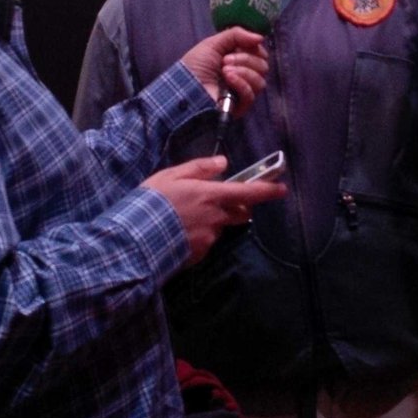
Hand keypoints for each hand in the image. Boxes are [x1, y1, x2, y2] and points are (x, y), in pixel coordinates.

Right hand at [142, 156, 285, 265]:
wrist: (135, 238)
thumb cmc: (151, 202)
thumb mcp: (171, 175)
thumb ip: (199, 168)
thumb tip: (223, 163)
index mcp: (211, 195)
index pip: (248, 193)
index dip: (268, 190)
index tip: (282, 189)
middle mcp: (216, 218)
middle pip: (241, 213)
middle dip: (239, 207)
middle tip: (219, 201)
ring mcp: (209, 238)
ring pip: (220, 227)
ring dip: (212, 222)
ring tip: (183, 218)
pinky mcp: (200, 255)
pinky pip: (206, 242)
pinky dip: (198, 236)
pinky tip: (178, 232)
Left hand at [181, 29, 269, 116]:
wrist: (184, 87)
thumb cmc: (195, 65)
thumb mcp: (213, 43)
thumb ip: (237, 35)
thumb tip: (261, 38)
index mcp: (238, 59)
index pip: (260, 53)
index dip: (253, 48)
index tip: (239, 46)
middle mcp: (244, 75)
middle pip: (262, 65)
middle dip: (245, 59)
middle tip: (225, 61)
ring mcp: (243, 91)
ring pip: (260, 80)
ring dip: (243, 71)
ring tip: (224, 71)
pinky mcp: (240, 106)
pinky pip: (251, 94)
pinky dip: (241, 84)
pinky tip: (228, 80)